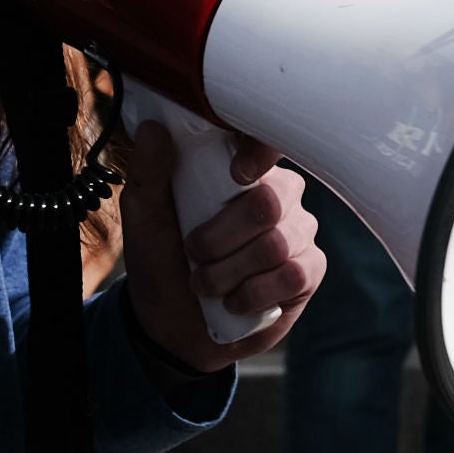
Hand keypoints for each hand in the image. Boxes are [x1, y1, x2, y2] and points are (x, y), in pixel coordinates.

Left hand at [118, 120, 320, 367]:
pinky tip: (234, 301)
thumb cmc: (162, 259)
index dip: (260, 154)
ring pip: (276, 244)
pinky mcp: (309, 271)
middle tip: (194, 253)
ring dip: (228, 273)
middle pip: (268, 203)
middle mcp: (280, 194)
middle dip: (220, 238)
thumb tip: (152, 128)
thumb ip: (149, 174)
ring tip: (205, 283)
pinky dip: (252, 294)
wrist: (173, 324)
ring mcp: (299, 232)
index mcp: (243, 170)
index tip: (236, 176)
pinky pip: (292, 276)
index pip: (269, 144)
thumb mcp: (145, 218)